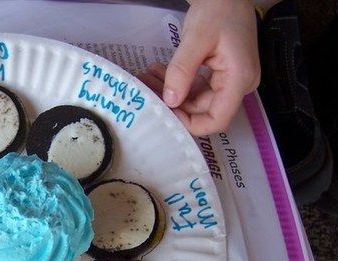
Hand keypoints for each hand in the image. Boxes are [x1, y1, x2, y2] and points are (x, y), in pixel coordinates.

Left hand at [139, 0, 259, 135]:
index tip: (166, 113)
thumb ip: (182, 71)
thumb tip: (171, 100)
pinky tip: (159, 73)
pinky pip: (197, 87)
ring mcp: (230, 79)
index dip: (191, 123)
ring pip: (196, 100)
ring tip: (148, 78)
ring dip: (172, 93)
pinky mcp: (221, 73)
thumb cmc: (218, 9)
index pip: (217, 120)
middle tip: (147, 90)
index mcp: (239, 79)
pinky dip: (178, 83)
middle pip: (204, 110)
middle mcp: (238, 84)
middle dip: (174, 104)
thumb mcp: (196, 39)